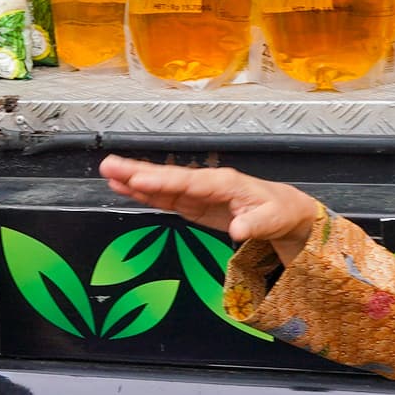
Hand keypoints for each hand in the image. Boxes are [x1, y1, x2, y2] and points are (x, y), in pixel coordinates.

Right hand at [100, 156, 325, 247]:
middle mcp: (206, 183)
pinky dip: (147, 194)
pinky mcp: (195, 205)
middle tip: (109, 165)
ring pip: (162, 186)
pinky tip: (128, 189)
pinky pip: (166, 198)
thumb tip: (237, 229)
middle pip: (167, 177)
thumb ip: (255, 223)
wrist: (285, 213)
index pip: (187, 181)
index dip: (162, 181)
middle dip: (138, 172)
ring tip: (109, 174)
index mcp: (224, 183)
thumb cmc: (280, 212)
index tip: (138, 179)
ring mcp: (198, 193)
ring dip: (135, 180)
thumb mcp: (273, 219)